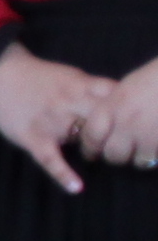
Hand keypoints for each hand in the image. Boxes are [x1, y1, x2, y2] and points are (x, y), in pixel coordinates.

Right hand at [0, 47, 112, 193]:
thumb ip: (96, 90)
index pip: (114, 98)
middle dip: (114, 131)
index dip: (126, 109)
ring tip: (99, 154)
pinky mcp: (34, 137)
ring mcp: (52, 122)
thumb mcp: (72, 75)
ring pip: (83, 139)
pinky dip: (62, 173)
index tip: (129, 117)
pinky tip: (75, 187)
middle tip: (115, 139)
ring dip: (96, 149)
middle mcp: (69, 103)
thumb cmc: (38, 78)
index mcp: (81, 86)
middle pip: (104, 120)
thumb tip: (121, 104)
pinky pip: (50, 158)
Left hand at [86, 58, 157, 175]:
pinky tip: (157, 148)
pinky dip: (157, 156)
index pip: (91, 136)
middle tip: (119, 154)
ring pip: (138, 161)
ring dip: (139, 158)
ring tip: (143, 151)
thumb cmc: (153, 79)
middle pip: (113, 154)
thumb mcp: (126, 88)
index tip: (91, 153)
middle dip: (115, 156)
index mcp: (112, 106)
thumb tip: (104, 123)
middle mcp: (127, 123)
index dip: (90, 147)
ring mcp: (149, 135)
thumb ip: (113, 107)